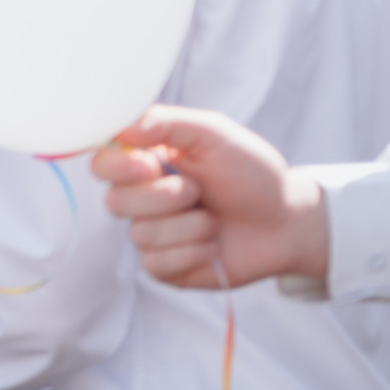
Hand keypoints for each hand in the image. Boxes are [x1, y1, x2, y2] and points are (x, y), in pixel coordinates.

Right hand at [93, 106, 328, 289]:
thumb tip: (121, 127)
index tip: (151, 164)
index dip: (118, 166)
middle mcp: (144, 197)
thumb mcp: (212, 133)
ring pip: (140, 233)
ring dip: (188, 225)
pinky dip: (193, 251)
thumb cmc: (252, 173)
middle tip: (197, 190)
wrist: (287, 221)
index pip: (102, 162)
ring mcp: (153, 234)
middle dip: (163, 196)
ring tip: (214, 218)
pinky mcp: (166, 267)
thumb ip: (165, 123)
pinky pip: (157, 263)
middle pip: (114, 200)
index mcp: (148, 160)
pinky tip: (213, 244)